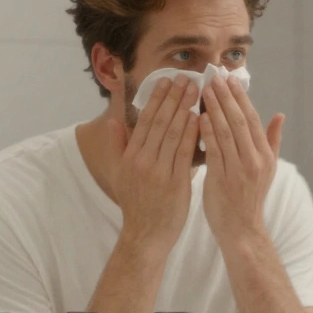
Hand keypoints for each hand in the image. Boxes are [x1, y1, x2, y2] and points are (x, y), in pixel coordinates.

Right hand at [107, 74, 199, 254]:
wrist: (145, 234)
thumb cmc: (136, 204)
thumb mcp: (120, 174)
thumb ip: (118, 146)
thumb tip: (112, 121)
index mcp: (131, 156)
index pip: (145, 120)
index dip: (157, 99)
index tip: (167, 81)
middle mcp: (143, 160)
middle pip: (160, 122)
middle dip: (174, 97)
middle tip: (186, 77)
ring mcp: (159, 171)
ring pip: (173, 134)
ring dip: (185, 109)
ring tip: (197, 90)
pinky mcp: (175, 183)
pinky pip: (184, 153)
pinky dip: (192, 134)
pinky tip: (200, 117)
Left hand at [200, 73, 283, 244]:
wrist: (241, 230)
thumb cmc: (249, 198)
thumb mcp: (268, 169)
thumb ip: (272, 140)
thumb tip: (279, 115)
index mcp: (265, 155)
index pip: (252, 119)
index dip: (241, 97)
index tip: (229, 79)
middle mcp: (255, 160)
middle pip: (239, 121)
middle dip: (226, 97)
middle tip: (214, 76)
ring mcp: (239, 170)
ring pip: (226, 132)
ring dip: (214, 108)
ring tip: (204, 89)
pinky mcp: (222, 180)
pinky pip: (214, 151)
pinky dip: (207, 132)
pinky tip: (199, 116)